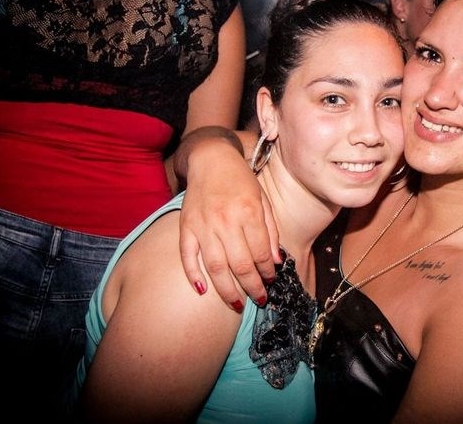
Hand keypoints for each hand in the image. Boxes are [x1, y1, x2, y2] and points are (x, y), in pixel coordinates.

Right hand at [177, 131, 279, 308]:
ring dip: (228, 290)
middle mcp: (226, 221)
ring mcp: (203, 225)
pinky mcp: (186, 226)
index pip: (261, 252)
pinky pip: (188, 255)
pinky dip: (193, 275)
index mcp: (248, 212)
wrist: (211, 159)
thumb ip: (271, 230)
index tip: (271, 280)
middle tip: (260, 300)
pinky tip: (203, 291)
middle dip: (253, 287)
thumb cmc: (241, 180)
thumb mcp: (263, 200)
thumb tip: (276, 261)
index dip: (268, 271)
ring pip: (216, 266)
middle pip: (241, 264)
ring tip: (238, 304)